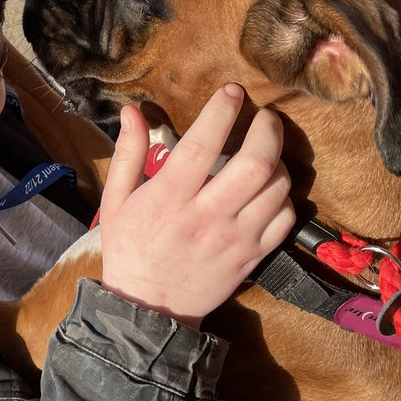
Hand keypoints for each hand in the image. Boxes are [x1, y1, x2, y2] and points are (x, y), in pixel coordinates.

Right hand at [98, 85, 294, 328]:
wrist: (149, 309)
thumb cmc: (130, 249)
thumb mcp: (116, 201)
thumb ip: (128, 153)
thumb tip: (133, 110)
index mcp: (169, 199)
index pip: (201, 144)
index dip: (222, 111)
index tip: (232, 91)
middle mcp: (206, 217)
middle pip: (254, 164)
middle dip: (267, 129)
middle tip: (265, 115)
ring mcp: (234, 239)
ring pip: (276, 189)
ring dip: (278, 161)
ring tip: (268, 151)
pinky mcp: (252, 257)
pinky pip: (284, 219)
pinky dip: (284, 196)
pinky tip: (270, 188)